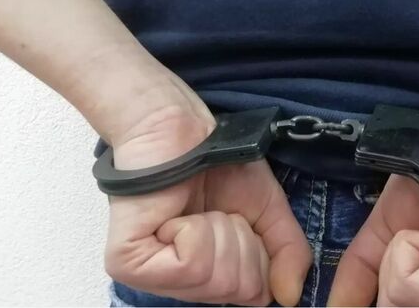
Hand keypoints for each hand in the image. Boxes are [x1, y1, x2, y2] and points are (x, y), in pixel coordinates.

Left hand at [102, 95, 311, 305]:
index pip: (256, 294)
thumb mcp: (268, 211)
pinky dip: (194, 230)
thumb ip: (289, 253)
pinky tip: (174, 214)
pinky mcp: (128, 263)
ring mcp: (152, 278)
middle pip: (238, 289)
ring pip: (215, 278)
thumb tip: (290, 296)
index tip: (237, 217)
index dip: (258, 252)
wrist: (179, 129)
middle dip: (239, 240)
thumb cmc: (219, 165)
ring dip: (217, 230)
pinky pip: (190, 265)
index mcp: (212, 278)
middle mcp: (182, 285)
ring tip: (195, 208)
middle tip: (215, 210)